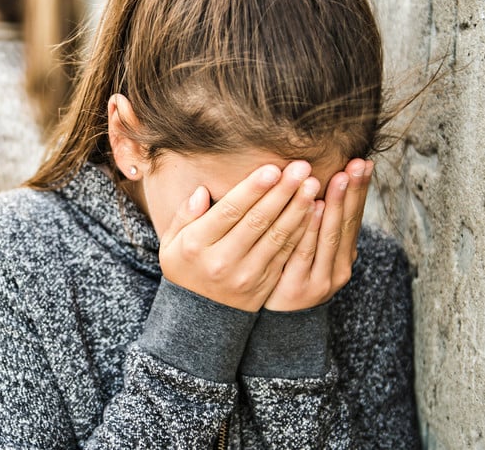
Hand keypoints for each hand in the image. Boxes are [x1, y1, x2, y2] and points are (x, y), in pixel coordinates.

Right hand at [158, 161, 320, 311]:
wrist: (198, 316)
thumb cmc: (185, 267)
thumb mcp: (171, 242)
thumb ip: (184, 215)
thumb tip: (202, 191)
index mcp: (197, 245)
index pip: (229, 212)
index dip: (252, 189)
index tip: (272, 169)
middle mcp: (223, 261)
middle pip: (257, 221)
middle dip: (281, 192)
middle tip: (300, 167)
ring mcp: (246, 275)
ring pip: (277, 237)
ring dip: (297, 209)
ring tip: (312, 184)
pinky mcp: (265, 284)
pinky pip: (286, 253)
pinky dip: (301, 231)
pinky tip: (313, 211)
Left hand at [264, 158, 372, 310]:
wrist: (275, 323)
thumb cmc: (289, 277)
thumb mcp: (308, 253)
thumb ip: (315, 224)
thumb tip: (321, 184)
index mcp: (342, 256)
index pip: (354, 217)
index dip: (359, 190)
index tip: (364, 162)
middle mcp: (339, 268)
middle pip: (346, 223)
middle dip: (352, 191)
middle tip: (357, 164)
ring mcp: (321, 280)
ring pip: (329, 237)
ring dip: (335, 205)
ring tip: (339, 178)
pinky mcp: (298, 288)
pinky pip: (304, 252)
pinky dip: (310, 230)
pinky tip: (313, 207)